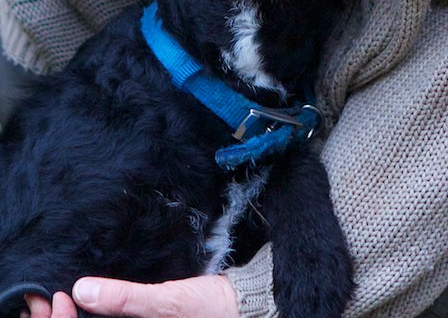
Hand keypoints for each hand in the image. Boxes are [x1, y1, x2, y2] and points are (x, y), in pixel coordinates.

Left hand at [24, 276, 239, 317]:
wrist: (239, 307)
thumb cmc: (208, 309)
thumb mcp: (166, 302)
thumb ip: (125, 299)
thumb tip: (83, 289)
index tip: (60, 299)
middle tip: (51, 298)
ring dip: (79, 317)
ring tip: (66, 299)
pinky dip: (97, 315)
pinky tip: (91, 302)